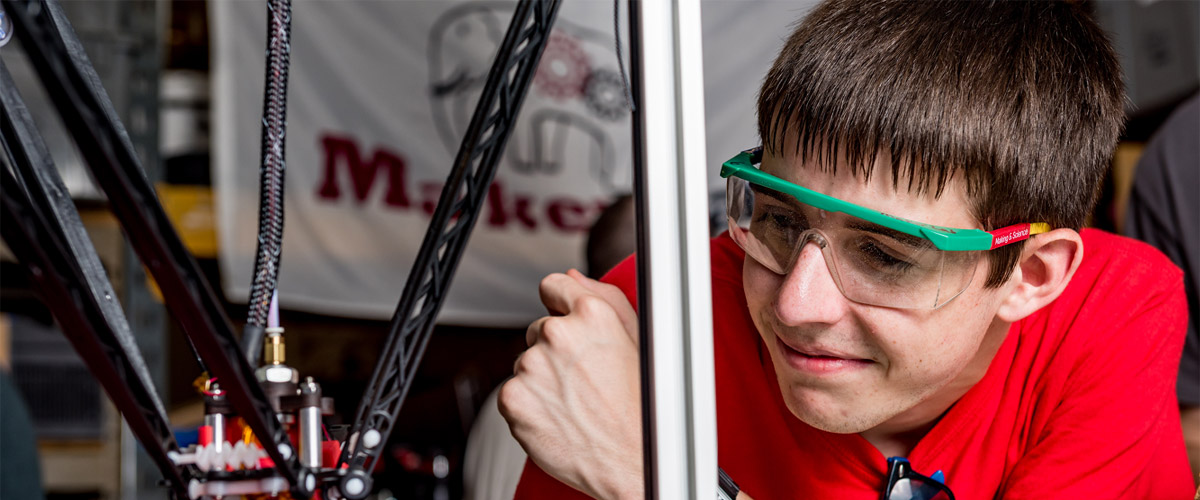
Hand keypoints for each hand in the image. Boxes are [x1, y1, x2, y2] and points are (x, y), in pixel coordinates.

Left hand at [499, 269, 642, 499]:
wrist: (633, 460)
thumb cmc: (642, 404)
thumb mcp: (638, 340)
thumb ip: (604, 299)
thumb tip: (572, 278)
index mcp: (592, 314)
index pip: (552, 285)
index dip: (559, 305)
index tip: (566, 323)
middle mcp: (558, 334)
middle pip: (538, 330)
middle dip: (554, 351)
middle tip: (583, 381)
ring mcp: (532, 366)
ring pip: (526, 364)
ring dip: (542, 380)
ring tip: (575, 403)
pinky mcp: (513, 398)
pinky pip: (513, 393)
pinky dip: (529, 407)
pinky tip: (559, 418)